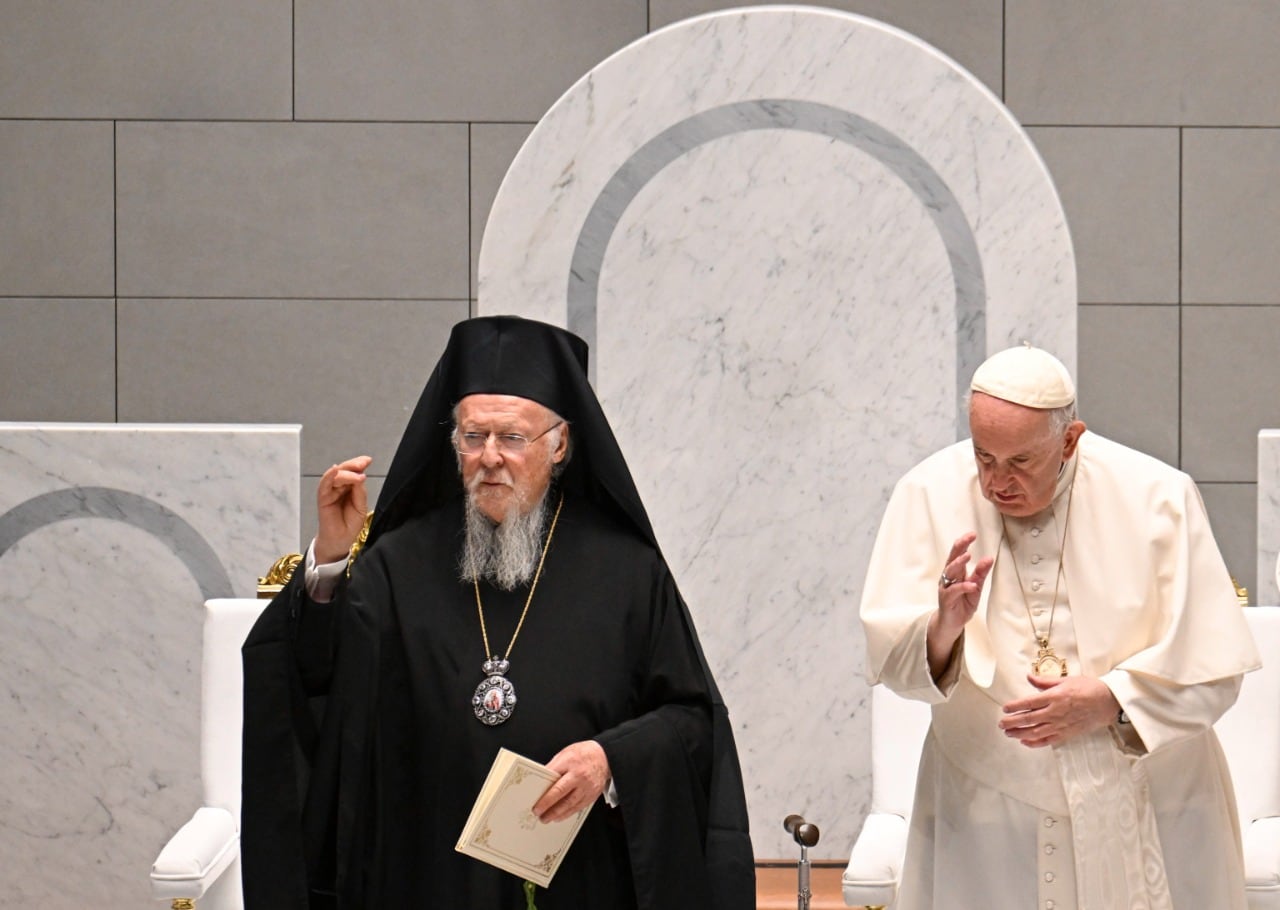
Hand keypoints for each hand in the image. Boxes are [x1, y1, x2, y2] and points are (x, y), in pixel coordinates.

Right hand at [315, 455, 371, 563]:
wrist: (340, 540)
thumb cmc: (350, 524)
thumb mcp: (360, 507)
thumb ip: (359, 492)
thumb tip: (360, 476)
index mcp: (349, 488)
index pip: (353, 472)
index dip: (359, 464)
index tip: (368, 460)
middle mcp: (339, 487)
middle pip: (344, 471)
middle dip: (353, 465)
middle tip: (363, 462)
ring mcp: (330, 492)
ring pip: (336, 476)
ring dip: (346, 471)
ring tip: (358, 471)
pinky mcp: (323, 498)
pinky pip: (324, 485)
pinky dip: (329, 476)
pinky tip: (335, 470)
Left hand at [532, 740, 609, 822]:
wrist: (605, 756)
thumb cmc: (583, 753)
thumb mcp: (565, 754)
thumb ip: (554, 767)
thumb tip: (541, 782)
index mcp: (570, 763)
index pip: (553, 781)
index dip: (544, 794)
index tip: (535, 803)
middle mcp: (579, 776)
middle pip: (561, 794)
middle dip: (548, 806)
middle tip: (538, 813)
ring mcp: (587, 787)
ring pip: (570, 804)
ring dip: (557, 813)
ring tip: (546, 818)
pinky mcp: (592, 795)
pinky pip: (578, 807)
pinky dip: (567, 813)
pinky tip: (560, 816)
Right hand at [927, 532, 993, 676]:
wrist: (951, 624)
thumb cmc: (962, 603)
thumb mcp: (975, 587)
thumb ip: (980, 574)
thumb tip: (989, 558)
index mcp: (955, 572)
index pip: (958, 554)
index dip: (963, 543)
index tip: (972, 534)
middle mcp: (948, 577)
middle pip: (952, 559)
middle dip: (960, 547)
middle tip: (969, 538)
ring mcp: (945, 588)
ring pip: (950, 572)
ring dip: (958, 564)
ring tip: (968, 557)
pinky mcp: (946, 600)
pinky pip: (953, 591)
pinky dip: (962, 587)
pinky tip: (971, 584)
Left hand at [999, 674, 1120, 747]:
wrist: (1108, 702)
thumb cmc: (1088, 688)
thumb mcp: (1065, 680)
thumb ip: (1045, 681)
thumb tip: (1029, 677)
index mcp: (1054, 697)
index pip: (1029, 703)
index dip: (1015, 707)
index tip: (1005, 709)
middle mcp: (1055, 712)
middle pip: (1028, 719)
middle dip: (1012, 722)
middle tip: (1001, 723)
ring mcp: (1061, 725)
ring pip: (1035, 732)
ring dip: (1019, 733)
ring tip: (1008, 733)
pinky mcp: (1067, 734)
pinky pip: (1048, 741)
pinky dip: (1034, 743)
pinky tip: (1025, 742)